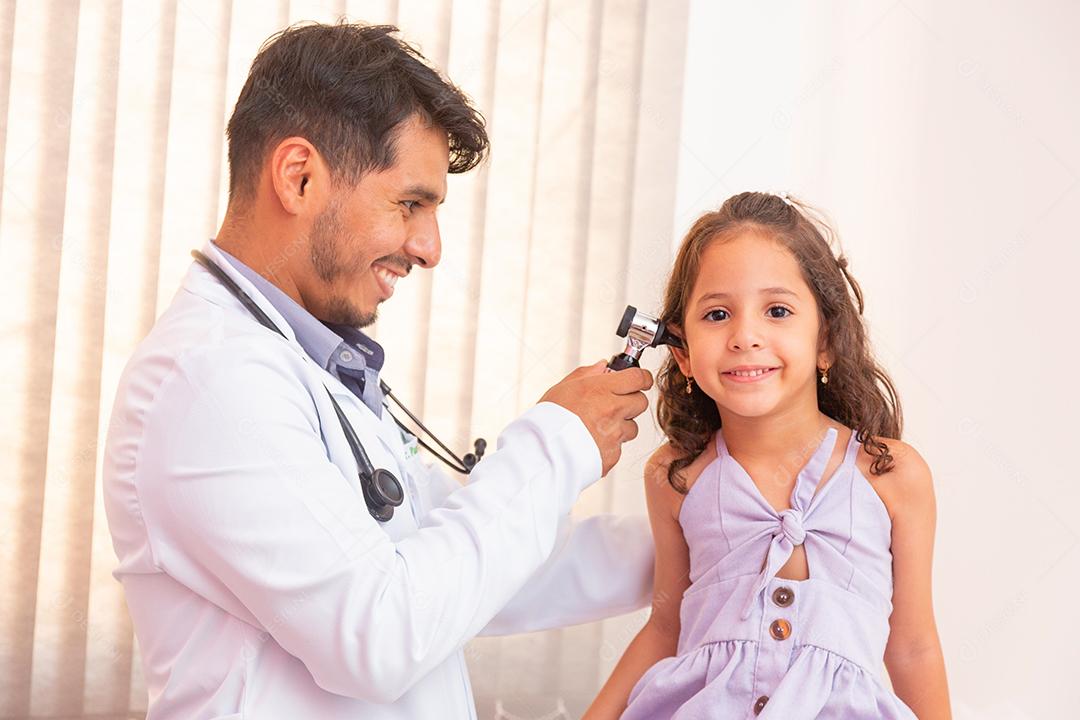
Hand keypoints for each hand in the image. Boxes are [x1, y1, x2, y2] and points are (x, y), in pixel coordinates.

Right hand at [540, 361, 652, 475]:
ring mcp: (614, 433)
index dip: (642, 378)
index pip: (637, 378)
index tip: (640, 381)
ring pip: (632, 427)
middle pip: (641, 402)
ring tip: (599, 428)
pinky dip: (610, 445)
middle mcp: (612, 410)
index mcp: (600, 389)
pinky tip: (592, 443)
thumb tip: (603, 366)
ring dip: (622, 426)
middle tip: (616, 404)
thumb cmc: (548, 419)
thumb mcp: (563, 388)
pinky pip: (619, 447)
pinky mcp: (613, 454)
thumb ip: (586, 374)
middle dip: (632, 402)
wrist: (542, 453)